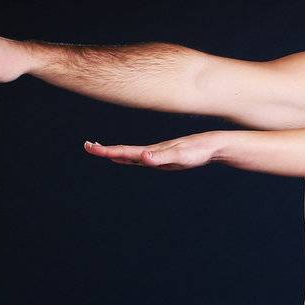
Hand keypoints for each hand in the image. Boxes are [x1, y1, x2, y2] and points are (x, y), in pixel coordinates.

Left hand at [82, 133, 229, 169]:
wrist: (215, 149)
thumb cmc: (199, 151)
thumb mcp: (180, 154)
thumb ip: (162, 157)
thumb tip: (143, 158)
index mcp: (152, 156)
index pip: (124, 153)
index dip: (106, 151)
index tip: (90, 147)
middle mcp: (152, 157)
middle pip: (124, 155)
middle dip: (106, 151)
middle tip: (88, 146)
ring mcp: (159, 155)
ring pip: (132, 155)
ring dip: (117, 152)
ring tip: (102, 149)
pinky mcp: (165, 152)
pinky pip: (143, 153)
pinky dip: (131, 152)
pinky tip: (133, 153)